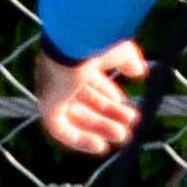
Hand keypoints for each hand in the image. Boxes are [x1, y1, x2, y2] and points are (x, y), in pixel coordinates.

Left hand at [33, 44, 148, 158]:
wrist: (75, 40)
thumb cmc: (97, 40)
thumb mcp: (118, 50)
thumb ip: (128, 61)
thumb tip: (139, 71)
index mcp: (76, 59)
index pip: (90, 82)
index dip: (109, 96)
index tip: (127, 106)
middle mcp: (62, 75)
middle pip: (85, 101)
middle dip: (108, 115)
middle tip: (129, 126)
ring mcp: (53, 90)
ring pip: (77, 116)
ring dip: (99, 127)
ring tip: (123, 136)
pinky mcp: (47, 104)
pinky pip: (60, 129)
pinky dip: (78, 139)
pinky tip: (99, 147)